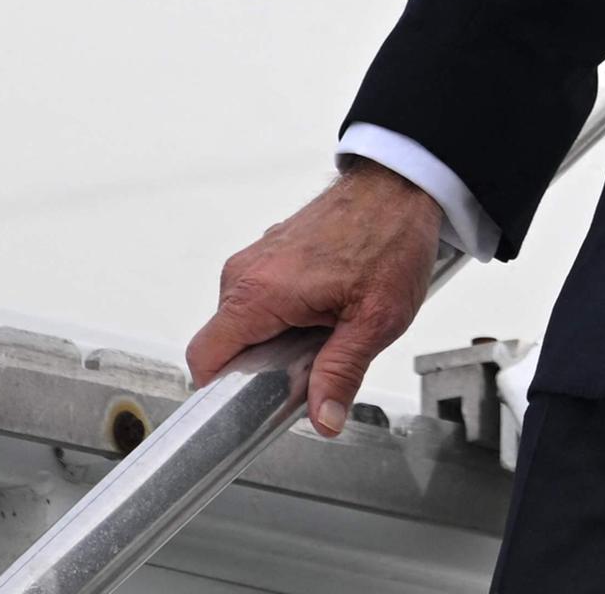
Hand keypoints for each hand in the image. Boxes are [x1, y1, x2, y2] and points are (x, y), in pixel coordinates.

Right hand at [186, 164, 443, 435]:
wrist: (399, 185)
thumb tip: (322, 420)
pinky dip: (286, 314)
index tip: (250, 407)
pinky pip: (261, 299)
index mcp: (258, 292)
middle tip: (311, 366)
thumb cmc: (390, 238)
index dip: (221, 392)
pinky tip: (326, 309)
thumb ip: (341, 373)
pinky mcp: (270, 253)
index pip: (204, 359)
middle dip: (263, 366)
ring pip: (246, 322)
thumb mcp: (375, 319)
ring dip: (278, 338)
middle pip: (227, 345)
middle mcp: (245, 273)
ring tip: (328, 330)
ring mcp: (255, 259)